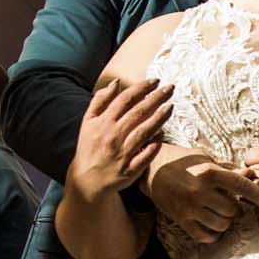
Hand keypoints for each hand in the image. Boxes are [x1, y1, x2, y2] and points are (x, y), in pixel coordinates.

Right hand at [68, 77, 174, 201]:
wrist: (87, 178)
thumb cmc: (89, 147)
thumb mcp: (88, 121)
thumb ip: (100, 100)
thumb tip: (116, 82)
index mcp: (103, 122)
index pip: (125, 100)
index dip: (142, 88)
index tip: (156, 80)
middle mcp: (113, 136)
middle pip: (137, 113)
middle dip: (155, 98)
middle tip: (170, 88)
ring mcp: (122, 153)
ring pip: (143, 132)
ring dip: (158, 118)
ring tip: (171, 106)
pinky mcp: (130, 169)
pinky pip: (145, 156)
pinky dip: (154, 145)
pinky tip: (163, 134)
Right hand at [145, 144, 258, 242]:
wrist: (151, 170)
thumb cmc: (183, 162)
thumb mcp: (205, 159)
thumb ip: (228, 170)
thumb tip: (251, 174)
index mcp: (208, 172)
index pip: (242, 186)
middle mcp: (199, 191)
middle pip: (233, 210)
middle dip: (235, 208)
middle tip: (228, 202)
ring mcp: (189, 208)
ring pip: (222, 225)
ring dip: (225, 221)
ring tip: (219, 212)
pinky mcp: (181, 220)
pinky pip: (205, 236)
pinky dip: (213, 234)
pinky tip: (212, 226)